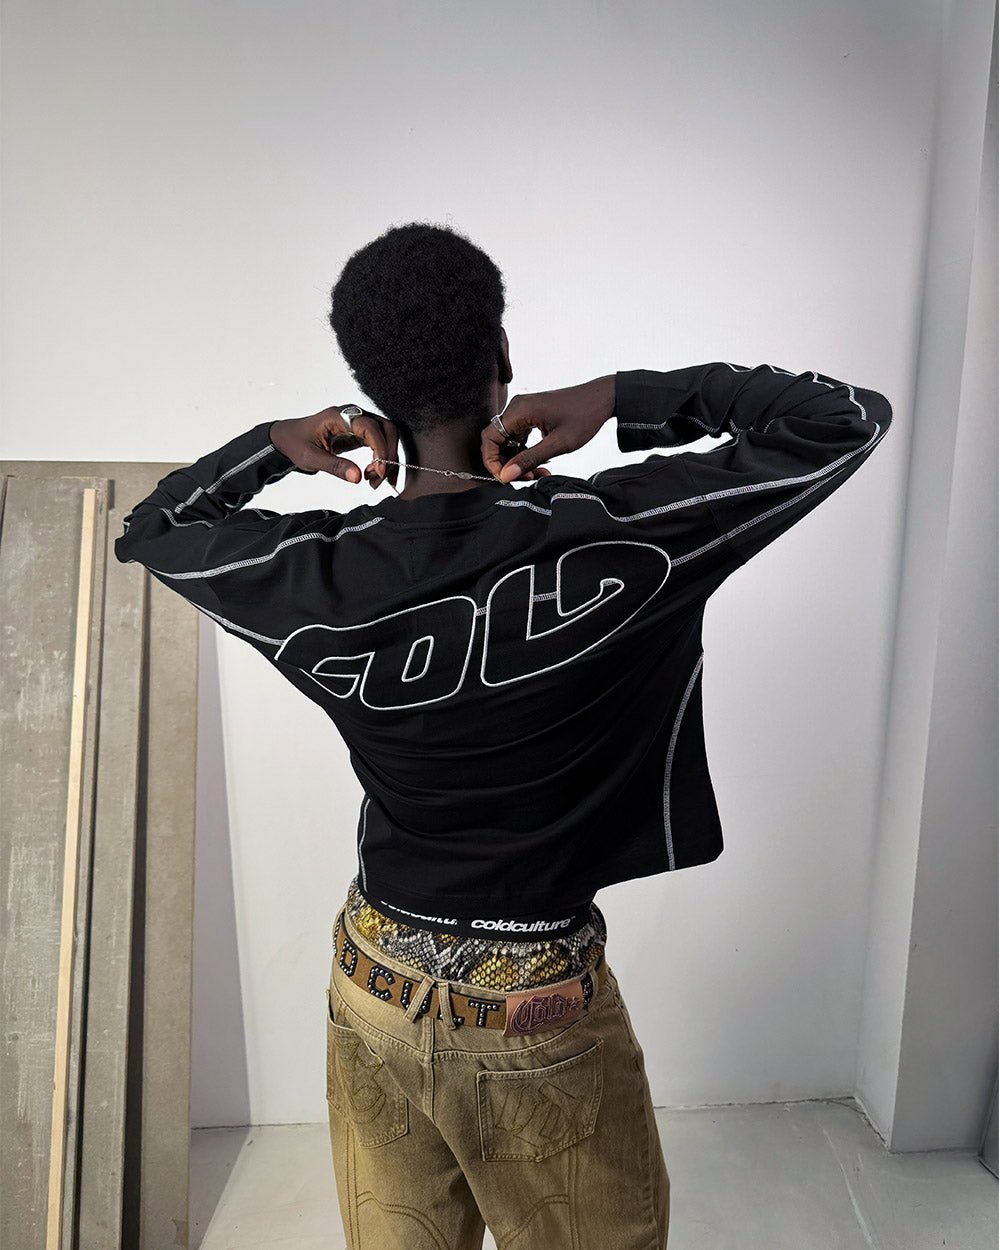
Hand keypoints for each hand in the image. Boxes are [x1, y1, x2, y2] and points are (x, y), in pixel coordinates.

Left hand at [270, 406, 400, 488]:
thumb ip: (334, 466)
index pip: (370, 427)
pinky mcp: (359, 433)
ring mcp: (357, 423)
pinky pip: (378, 442)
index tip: (379, 470)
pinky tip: (374, 473)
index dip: (380, 448)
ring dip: (387, 457)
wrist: (287, 438)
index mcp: (338, 416)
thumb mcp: (311, 458)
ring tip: (374, 478)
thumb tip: (357, 477)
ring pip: (385, 435)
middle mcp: (351, 415)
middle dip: (388, 453)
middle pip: (384, 428)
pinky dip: (381, 458)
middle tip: (379, 477)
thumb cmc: (296, 442)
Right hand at [480, 376, 615, 482]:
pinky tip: (542, 462)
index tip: (506, 477)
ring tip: (539, 472)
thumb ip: (530, 459)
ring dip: (519, 460)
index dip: (492, 461)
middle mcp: (517, 407)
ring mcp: (524, 410)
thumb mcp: (558, 444)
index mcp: (520, 411)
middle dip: (509, 463)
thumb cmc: (584, 416)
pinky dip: (526, 451)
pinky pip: (519, 436)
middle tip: (529, 477)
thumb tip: (506, 475)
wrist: (602, 398)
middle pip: (497, 441)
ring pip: (509, 441)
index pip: (489, 438)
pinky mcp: (531, 414)